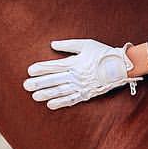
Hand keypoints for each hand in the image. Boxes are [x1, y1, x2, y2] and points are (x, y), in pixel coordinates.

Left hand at [23, 39, 140, 109]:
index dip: (41, 68)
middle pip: (54, 80)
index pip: (54, 66)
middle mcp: (76, 76)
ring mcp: (81, 86)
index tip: (30, 70)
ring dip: (46, 94)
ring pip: (60, 91)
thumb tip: (53, 44)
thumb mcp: (86, 44)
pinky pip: (71, 100)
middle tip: (26, 86)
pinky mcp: (86, 94)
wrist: (121, 66)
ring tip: (34, 96)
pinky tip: (50, 104)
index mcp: (75, 62)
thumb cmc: (103, 53)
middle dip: (38, 83)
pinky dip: (60, 103)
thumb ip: (68, 45)